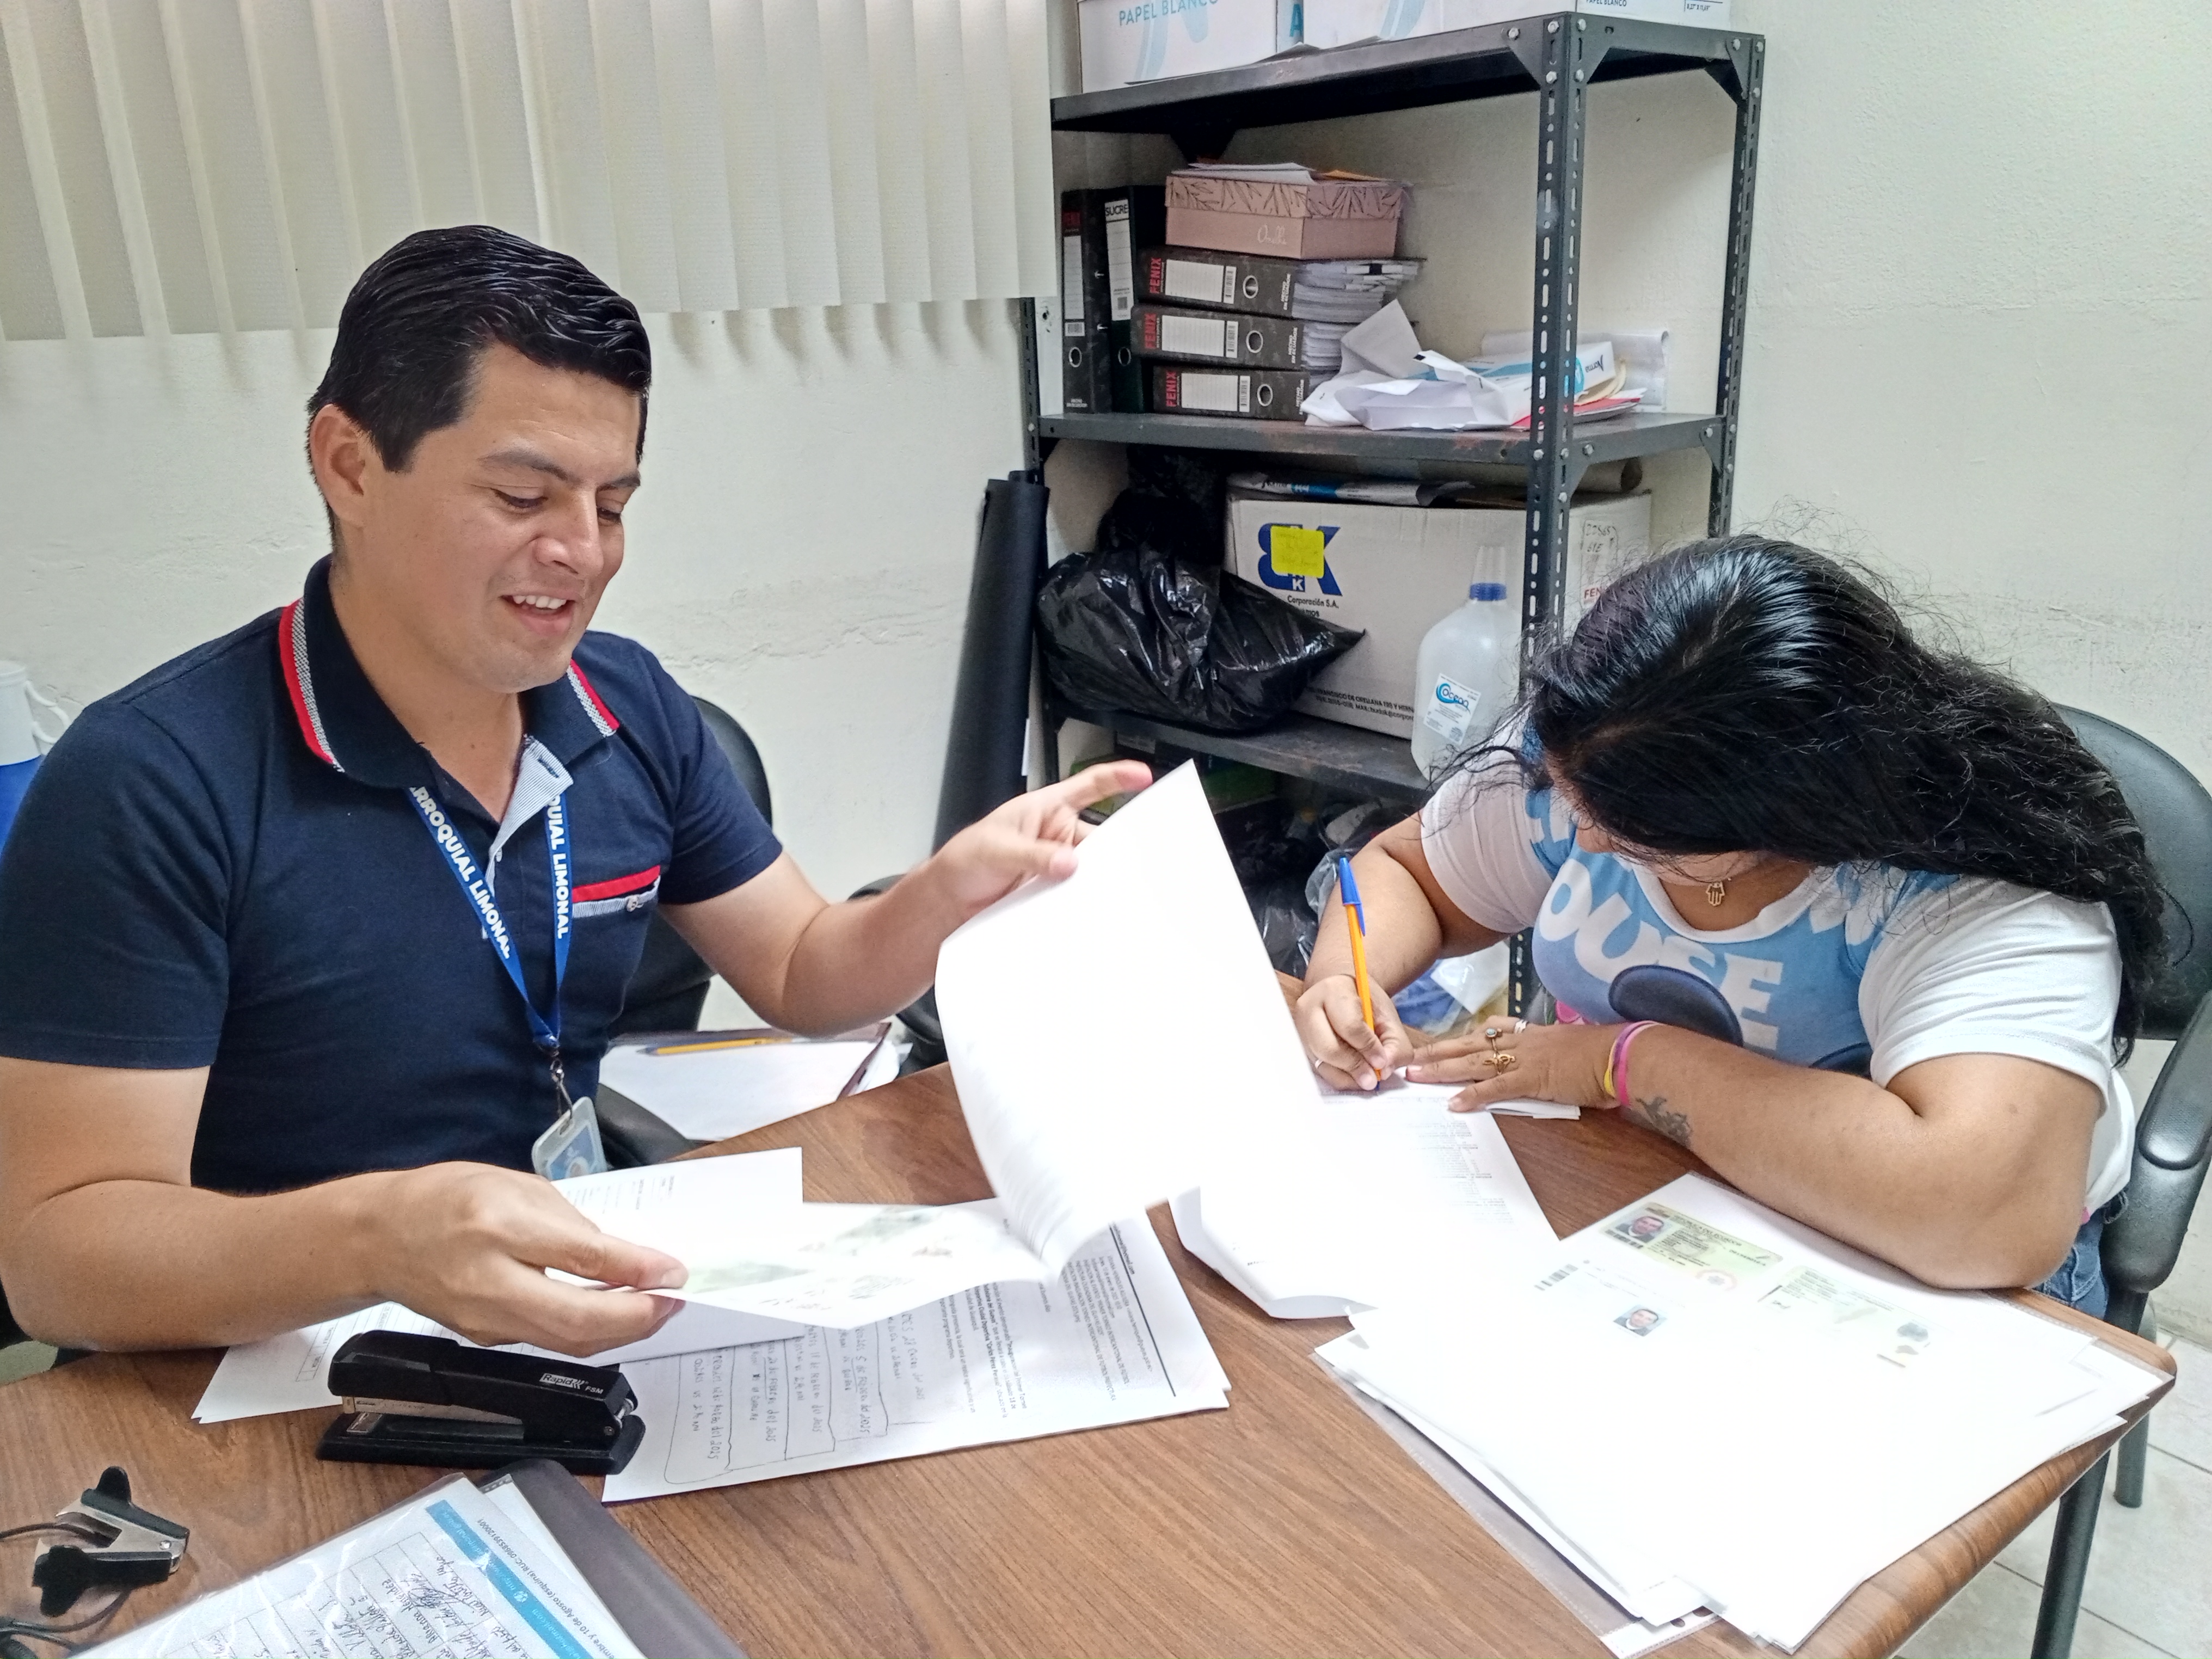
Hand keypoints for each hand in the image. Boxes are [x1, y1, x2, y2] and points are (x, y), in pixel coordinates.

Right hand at [365, 1163, 688, 1356]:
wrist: (381, 1238)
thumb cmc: (449, 1198)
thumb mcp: (517, 1186)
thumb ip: (570, 1224)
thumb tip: (623, 1258)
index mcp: (499, 1225)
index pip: (581, 1257)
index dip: (636, 1269)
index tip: (673, 1272)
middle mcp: (489, 1280)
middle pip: (576, 1317)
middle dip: (637, 1317)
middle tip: (673, 1302)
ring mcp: (484, 1319)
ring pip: (566, 1340)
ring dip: (620, 1331)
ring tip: (655, 1309)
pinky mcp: (484, 1338)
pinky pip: (548, 1340)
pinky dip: (588, 1331)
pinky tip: (611, 1314)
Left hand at [922, 760, 1154, 917]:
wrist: (949, 902)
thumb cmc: (965, 861)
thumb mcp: (995, 849)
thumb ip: (1032, 855)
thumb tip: (1068, 862)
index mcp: (1046, 809)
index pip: (1088, 786)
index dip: (1117, 777)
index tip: (1143, 775)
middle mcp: (1058, 836)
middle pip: (1100, 837)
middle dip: (1116, 849)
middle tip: (1131, 864)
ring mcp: (1059, 866)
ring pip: (1093, 870)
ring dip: (1100, 881)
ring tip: (1110, 894)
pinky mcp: (1057, 894)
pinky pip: (1080, 895)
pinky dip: (1087, 902)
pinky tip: (1093, 913)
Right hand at [1295, 973, 1416, 1091]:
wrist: (1342, 995)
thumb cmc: (1364, 1003)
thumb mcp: (1387, 1016)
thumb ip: (1394, 1043)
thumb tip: (1385, 1070)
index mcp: (1333, 991)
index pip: (1349, 1025)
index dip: (1367, 1047)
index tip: (1382, 1061)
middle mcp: (1310, 1009)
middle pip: (1328, 1047)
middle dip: (1354, 1066)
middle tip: (1374, 1077)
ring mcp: (1302, 1030)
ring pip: (1322, 1063)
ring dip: (1347, 1076)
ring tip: (1367, 1078)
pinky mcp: (1302, 1047)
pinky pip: (1319, 1070)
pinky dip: (1340, 1078)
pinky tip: (1355, 1077)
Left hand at [1406, 1019, 1616, 1113]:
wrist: (1622, 1054)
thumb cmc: (1605, 1054)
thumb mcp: (1572, 1048)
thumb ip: (1553, 1055)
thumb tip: (1548, 1066)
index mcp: (1533, 1034)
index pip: (1490, 1031)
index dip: (1465, 1038)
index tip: (1445, 1042)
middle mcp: (1523, 1042)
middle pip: (1470, 1043)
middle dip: (1439, 1050)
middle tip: (1411, 1056)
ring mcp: (1525, 1059)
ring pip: (1474, 1062)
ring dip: (1442, 1069)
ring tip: (1416, 1075)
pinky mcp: (1532, 1079)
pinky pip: (1495, 1088)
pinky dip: (1473, 1095)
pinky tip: (1453, 1103)